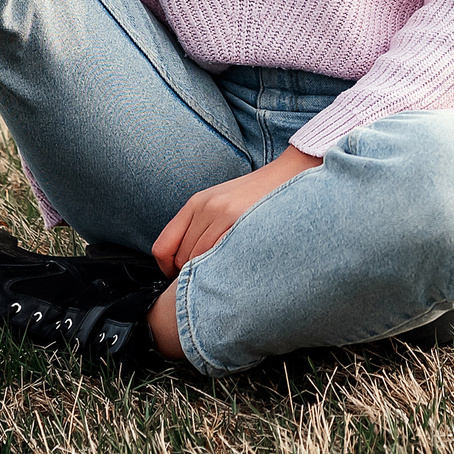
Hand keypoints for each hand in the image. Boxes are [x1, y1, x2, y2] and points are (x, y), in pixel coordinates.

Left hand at [151, 145, 323, 276]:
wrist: (291, 174)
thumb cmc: (257, 195)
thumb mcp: (222, 203)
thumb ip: (201, 226)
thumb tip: (185, 263)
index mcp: (196, 203)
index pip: (162, 247)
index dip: (166, 269)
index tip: (177, 277)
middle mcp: (205, 207)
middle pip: (181, 258)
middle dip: (192, 274)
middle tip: (210, 279)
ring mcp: (223, 213)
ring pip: (200, 260)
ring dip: (209, 274)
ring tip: (226, 274)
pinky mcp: (240, 219)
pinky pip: (219, 256)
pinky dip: (222, 267)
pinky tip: (237, 265)